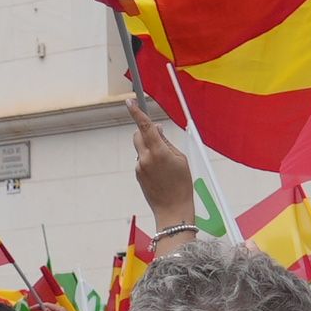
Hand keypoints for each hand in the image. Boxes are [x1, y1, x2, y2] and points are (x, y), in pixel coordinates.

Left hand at [126, 93, 193, 230]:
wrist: (172, 209)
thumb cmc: (182, 184)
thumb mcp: (181, 159)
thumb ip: (166, 142)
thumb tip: (156, 129)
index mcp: (158, 151)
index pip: (145, 126)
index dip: (136, 112)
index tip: (128, 101)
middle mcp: (145, 157)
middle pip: (138, 135)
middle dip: (144, 131)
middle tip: (158, 134)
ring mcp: (139, 167)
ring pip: (141, 149)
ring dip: (149, 148)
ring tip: (166, 165)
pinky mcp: (138, 174)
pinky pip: (142, 161)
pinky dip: (149, 160)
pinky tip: (161, 174)